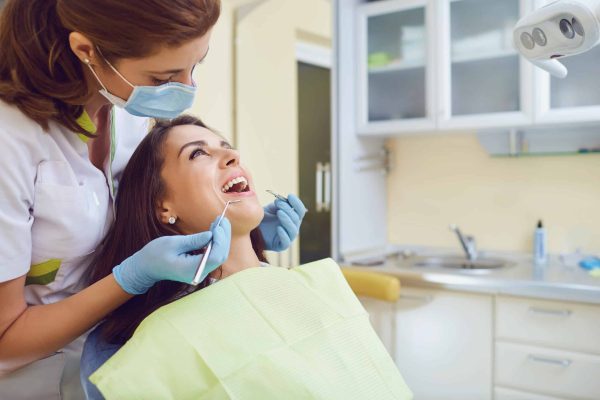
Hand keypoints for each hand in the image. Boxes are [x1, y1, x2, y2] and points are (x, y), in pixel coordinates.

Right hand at [113, 217, 231, 293]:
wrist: (146, 267)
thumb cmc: (155, 254)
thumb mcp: (173, 243)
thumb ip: (193, 241)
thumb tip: (211, 235)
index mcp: (191, 269)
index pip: (215, 257)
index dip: (220, 240)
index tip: (218, 225)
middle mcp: (199, 273)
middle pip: (220, 256)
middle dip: (224, 237)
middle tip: (222, 219)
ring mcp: (200, 271)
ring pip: (219, 255)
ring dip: (221, 238)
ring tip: (219, 222)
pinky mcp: (199, 267)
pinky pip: (212, 255)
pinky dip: (216, 242)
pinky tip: (214, 231)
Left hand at [259, 194, 306, 251]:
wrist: (251, 229)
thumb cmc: (263, 218)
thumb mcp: (271, 209)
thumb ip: (279, 204)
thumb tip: (285, 199)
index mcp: (293, 217)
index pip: (300, 210)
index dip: (297, 203)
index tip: (290, 195)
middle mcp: (293, 227)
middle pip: (297, 218)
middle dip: (288, 209)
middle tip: (278, 203)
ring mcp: (288, 237)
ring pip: (293, 229)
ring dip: (287, 220)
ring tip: (279, 213)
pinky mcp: (281, 246)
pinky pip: (286, 242)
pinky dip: (283, 235)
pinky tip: (278, 228)